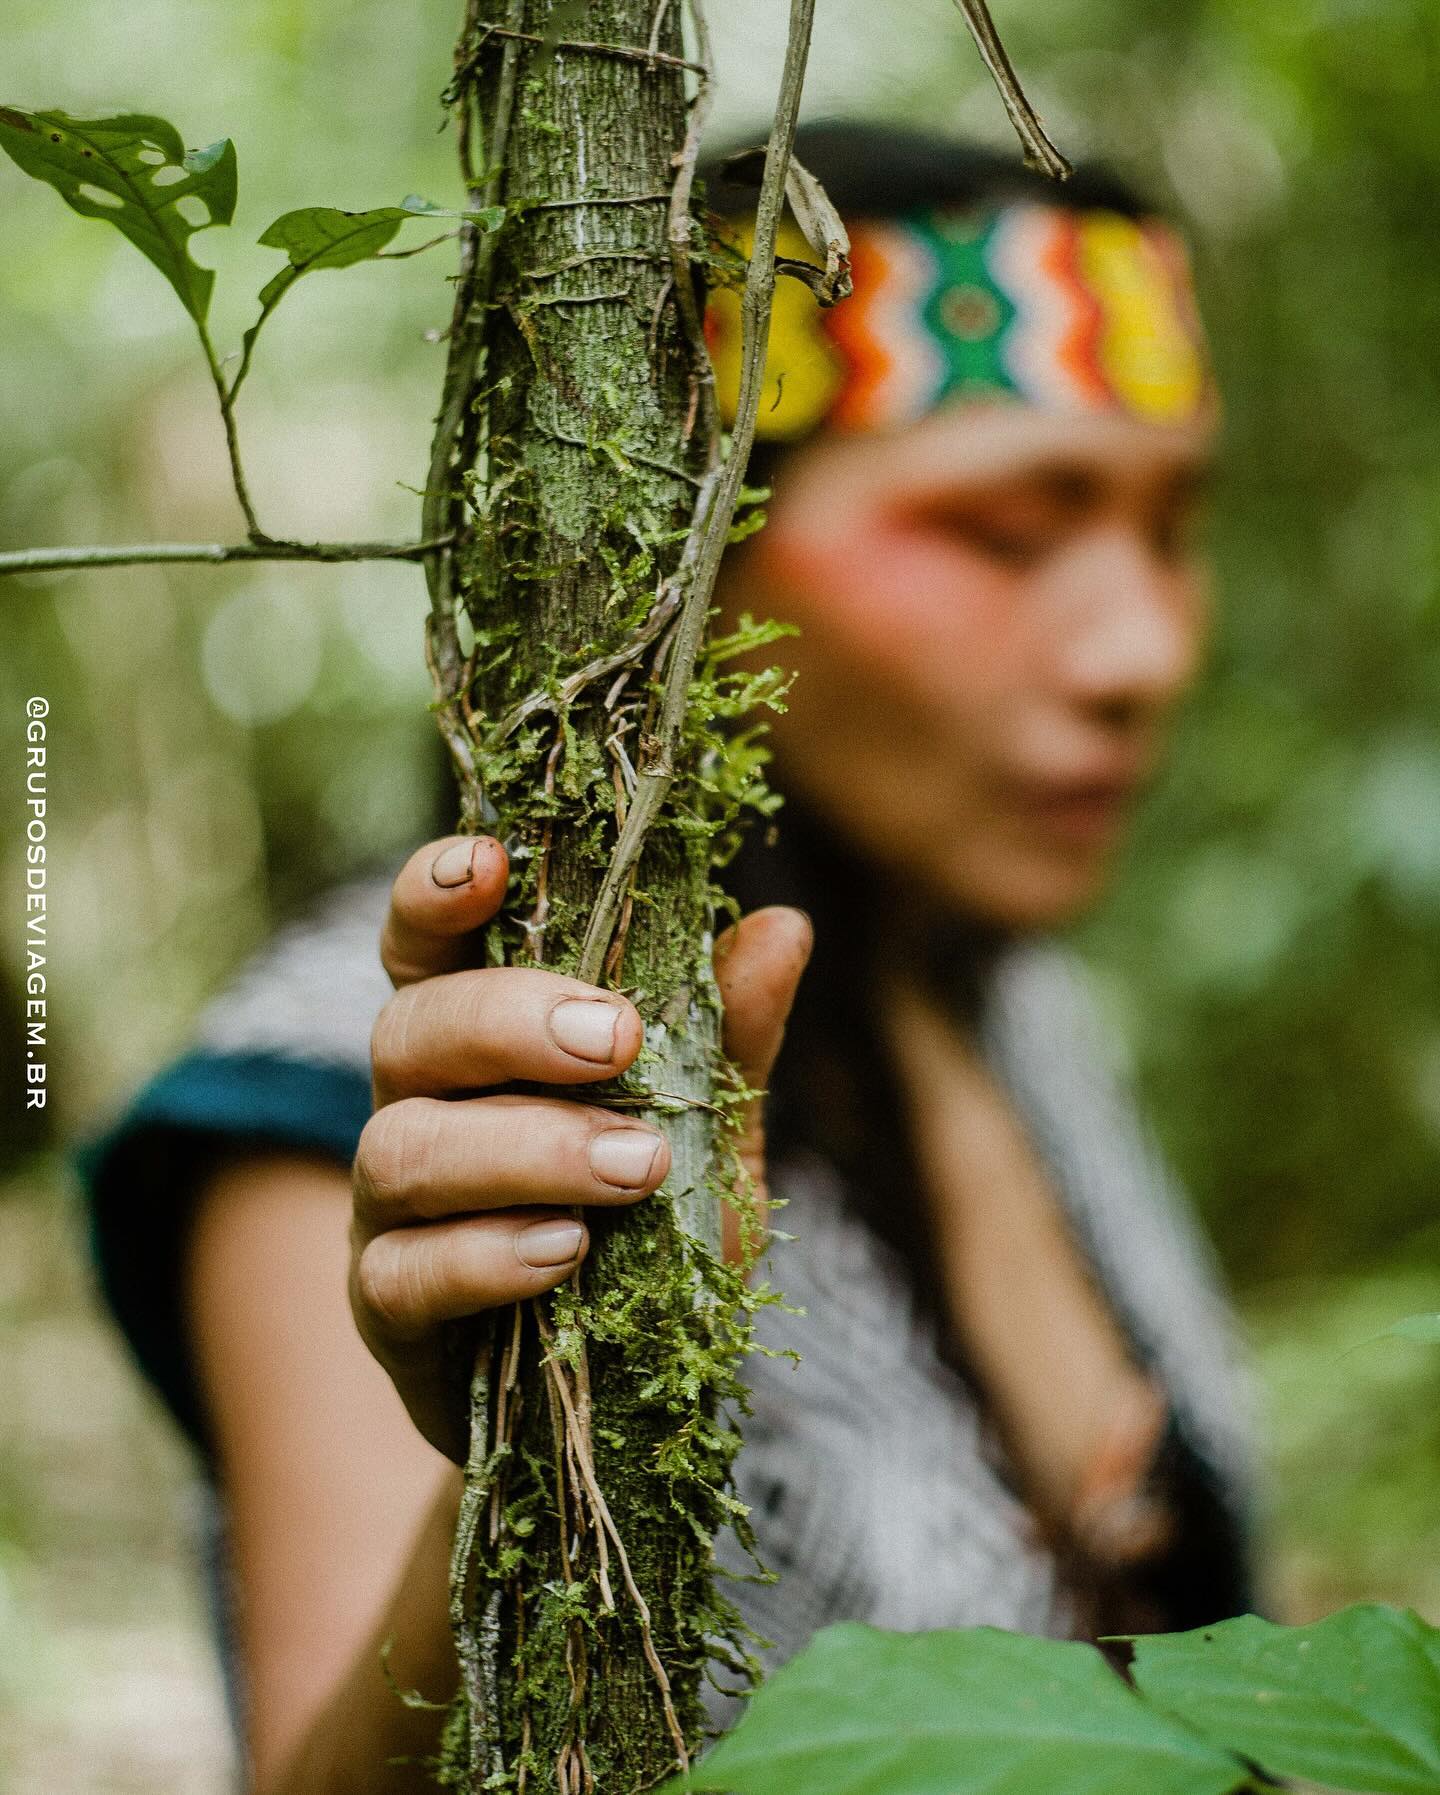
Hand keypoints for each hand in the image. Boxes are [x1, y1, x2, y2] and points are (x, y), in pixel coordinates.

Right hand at [349, 834, 811, 1461]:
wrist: (623, 1396)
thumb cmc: (653, 1235)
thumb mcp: (711, 1131)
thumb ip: (730, 1035)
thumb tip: (784, 924)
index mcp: (478, 1043)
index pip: (428, 947)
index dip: (436, 894)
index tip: (489, 859)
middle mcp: (415, 1107)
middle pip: (409, 1031)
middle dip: (508, 1022)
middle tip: (613, 1038)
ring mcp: (389, 1212)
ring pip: (405, 1149)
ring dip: (525, 1147)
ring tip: (633, 1165)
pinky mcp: (388, 1312)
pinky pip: (404, 1275)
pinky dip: (486, 1256)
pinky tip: (565, 1252)